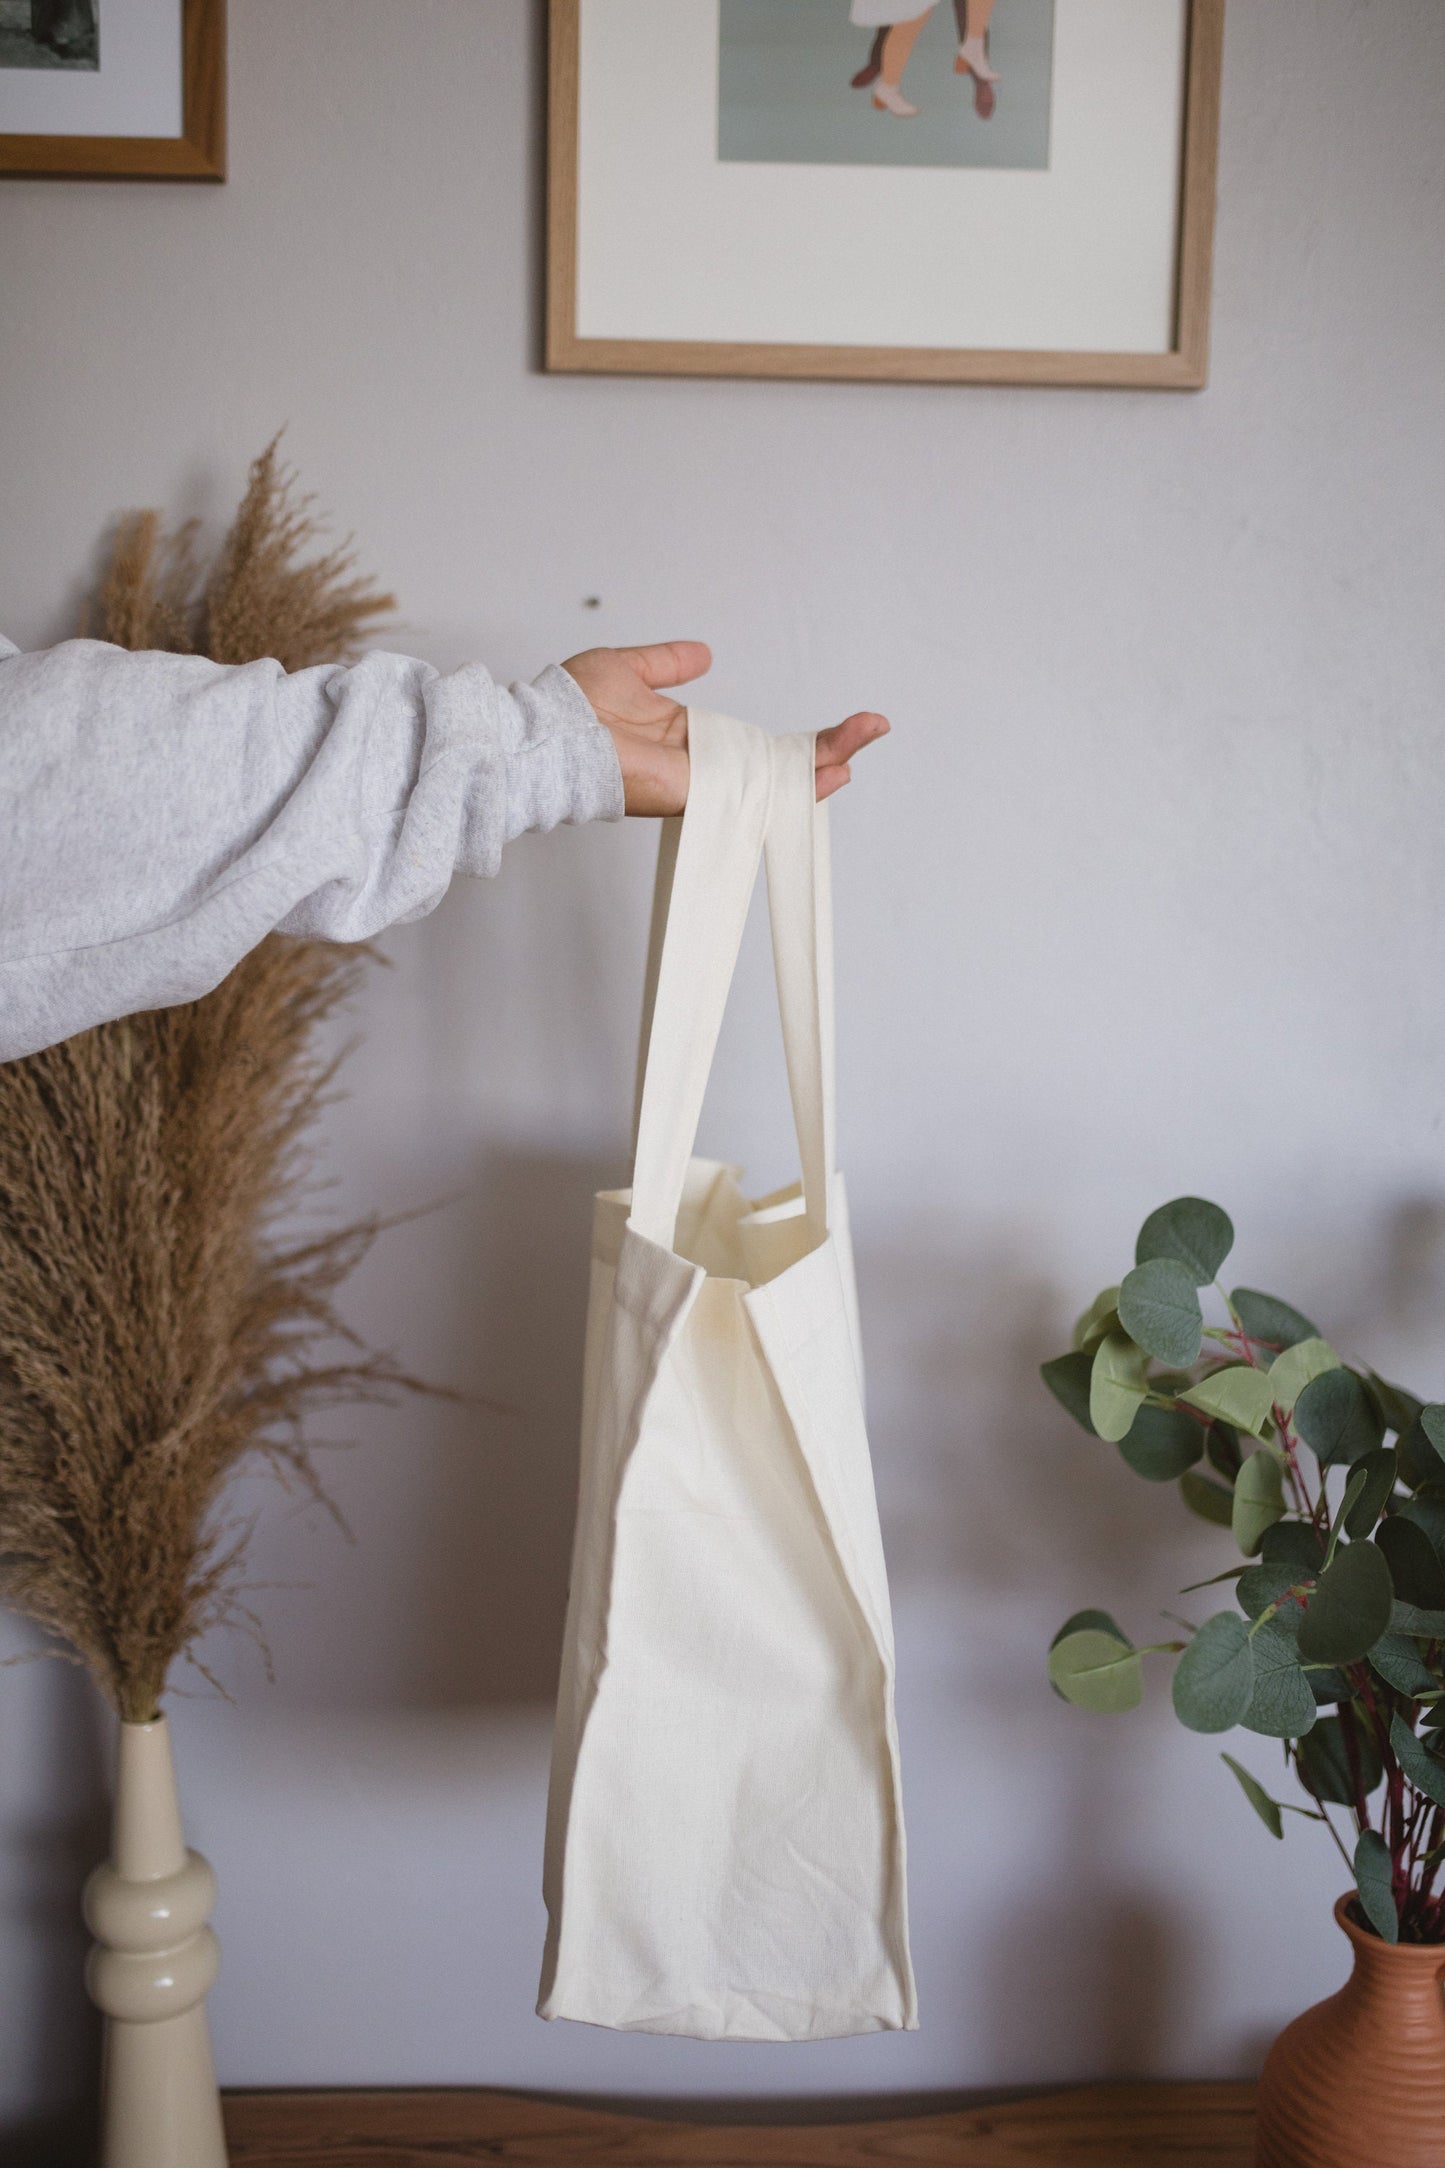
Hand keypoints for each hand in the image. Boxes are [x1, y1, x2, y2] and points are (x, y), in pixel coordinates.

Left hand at [563, 642, 889, 815]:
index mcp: (690, 741)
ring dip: (827, 760)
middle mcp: (703, 767)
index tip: (834, 726)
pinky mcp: (699, 792)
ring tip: (868, 735)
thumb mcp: (631, 669)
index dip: (795, 739)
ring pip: (778, 781)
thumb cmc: (573, 708)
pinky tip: (833, 766)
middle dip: (828, 751)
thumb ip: (668, 663)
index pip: (757, 746)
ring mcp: (704, 784)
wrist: (549, 732)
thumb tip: (703, 653)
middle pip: (779, 767)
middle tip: (871, 729)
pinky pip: (757, 790)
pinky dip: (798, 779)